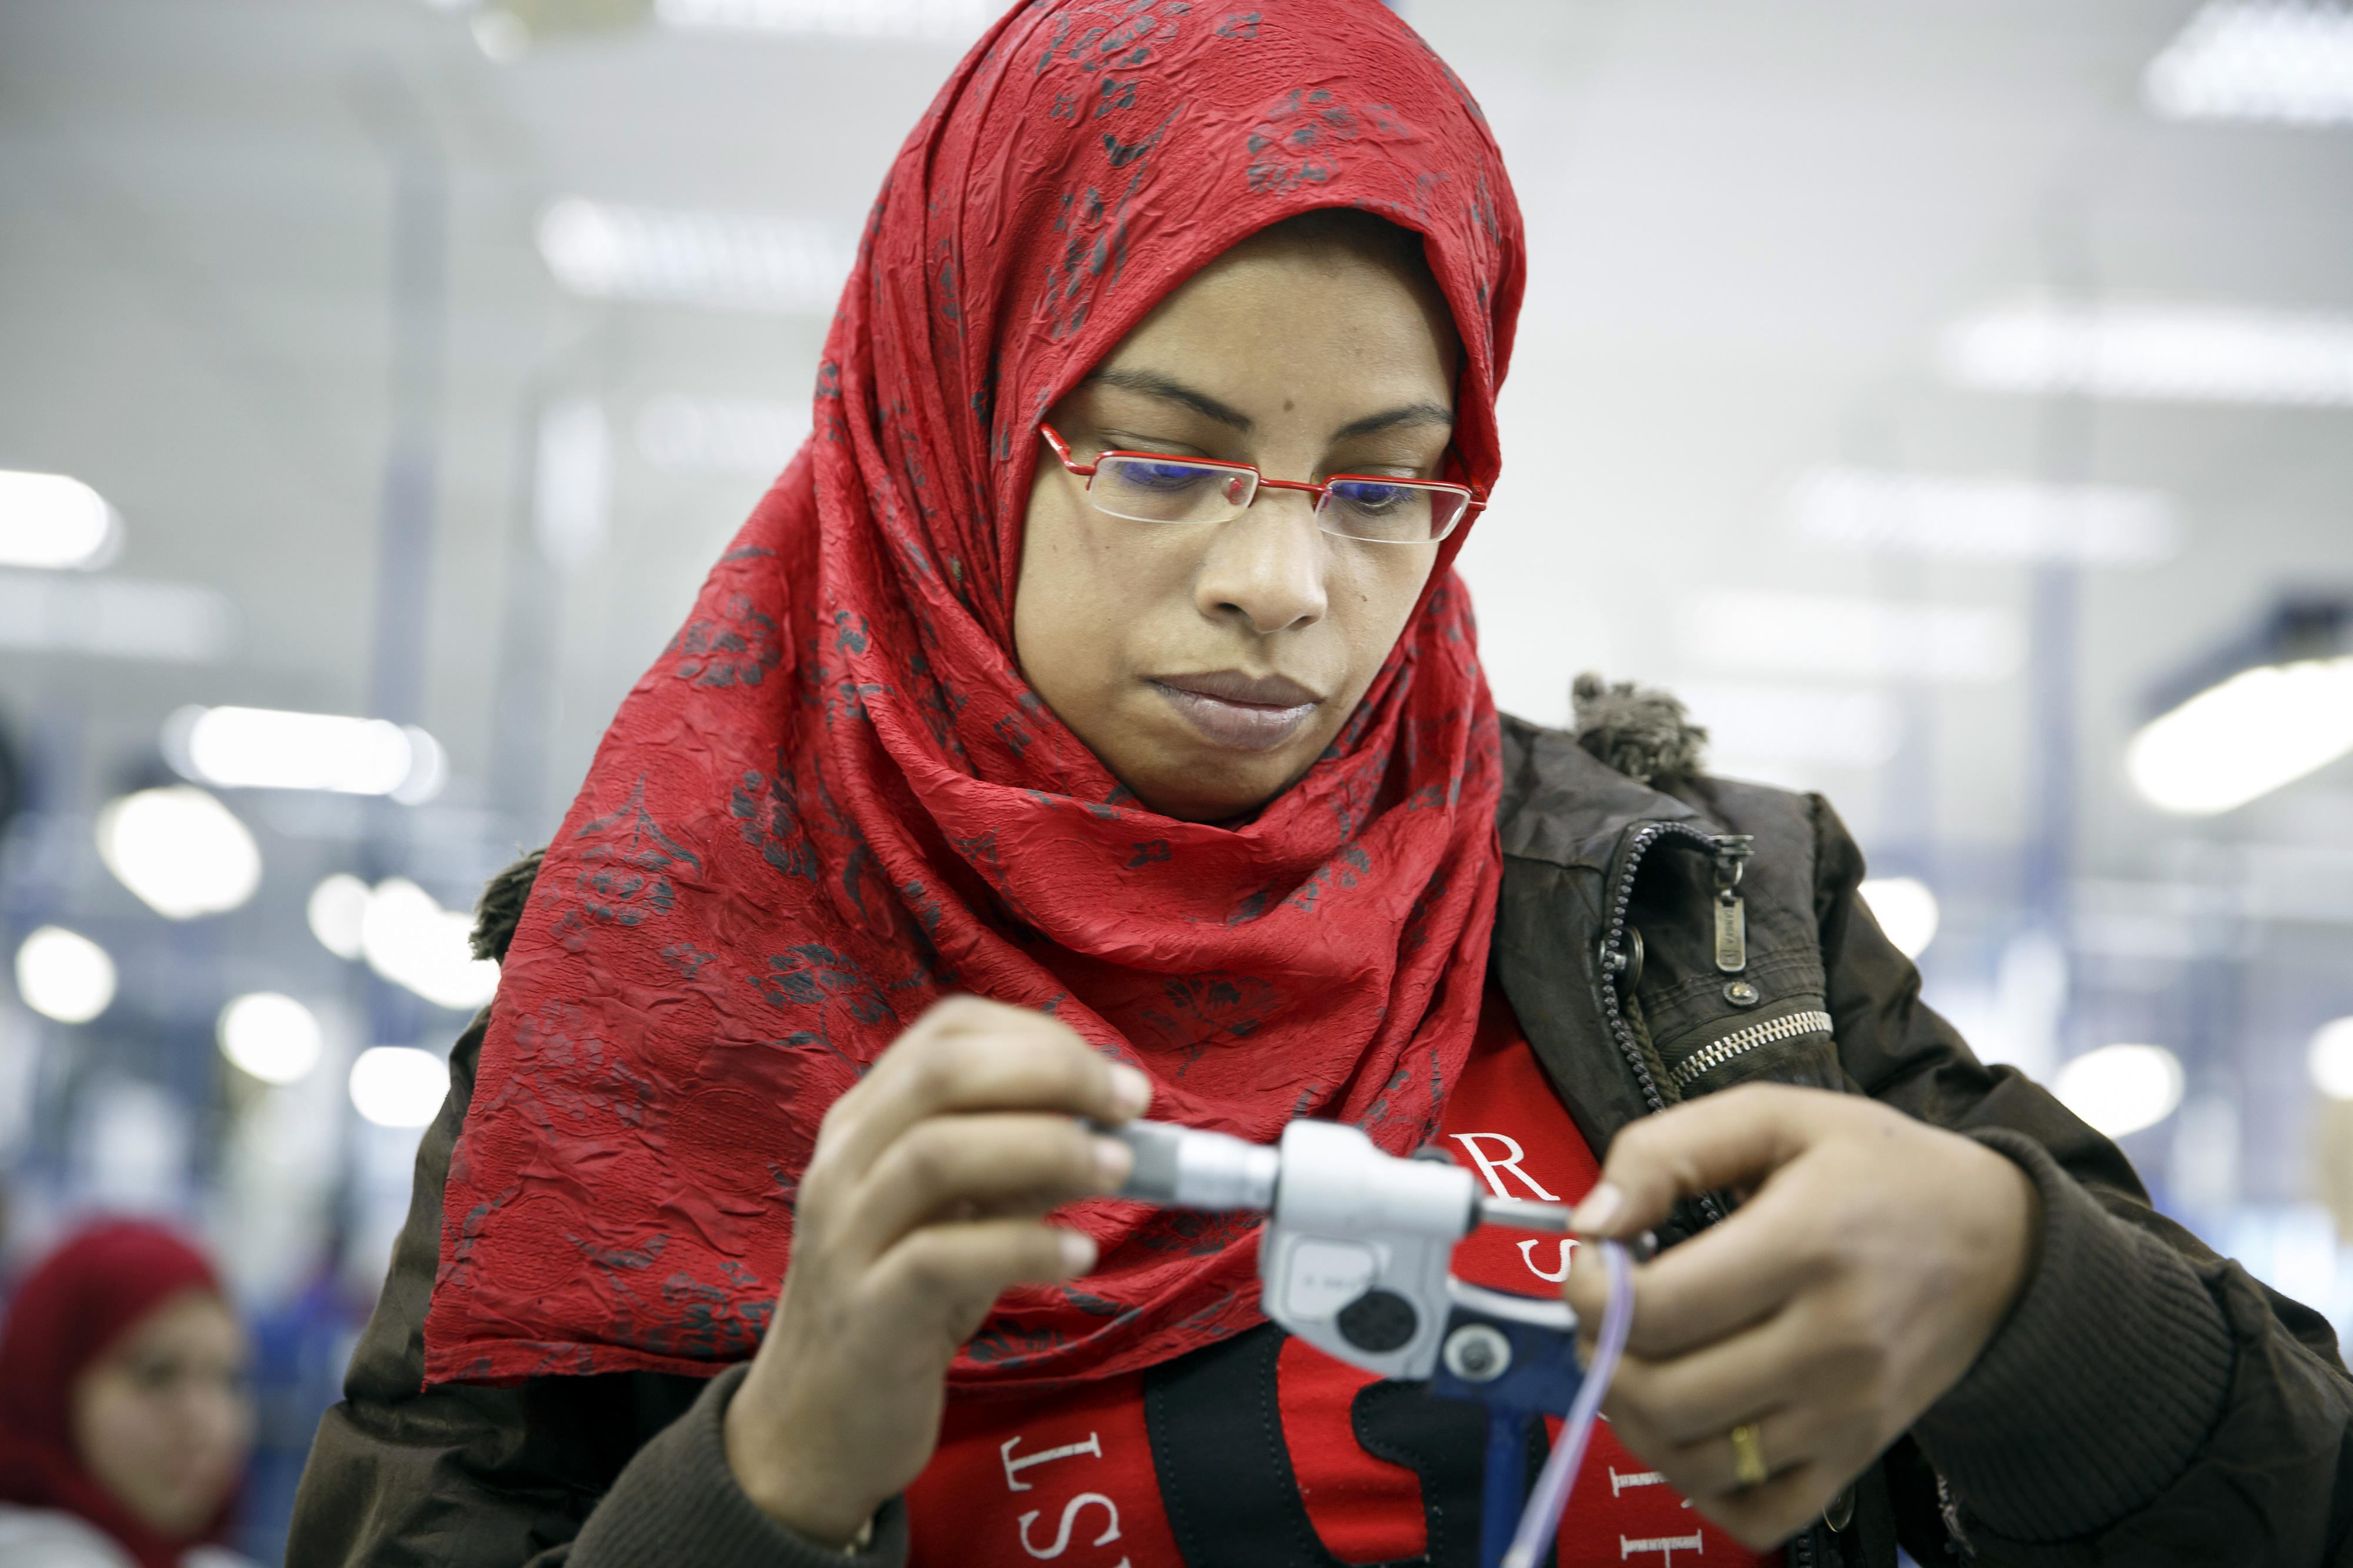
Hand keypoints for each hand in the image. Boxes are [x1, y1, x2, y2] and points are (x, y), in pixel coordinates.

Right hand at [722, 996, 1149, 1545]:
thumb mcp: (960, 1216)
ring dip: (1045, 1147)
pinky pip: (941, 1257)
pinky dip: (1023, 1244)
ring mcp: (846, 1237)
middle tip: (1130, 1107)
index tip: (1111, 1076)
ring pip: (936, 1152)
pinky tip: (1076, 1254)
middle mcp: (843, 1163)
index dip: (1038, 1037)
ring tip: (1118, 1171)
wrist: (812, 1426)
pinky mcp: (867, 1314)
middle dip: (1050, 1073)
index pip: (945, 1032)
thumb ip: (1017, 1165)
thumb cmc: (901, 1304)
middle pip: (940, 1072)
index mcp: (864, 1122)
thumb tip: (1110, 1125)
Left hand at [1562, 1083, 2035, 1549]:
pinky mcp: (1857, 1457)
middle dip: (1600, 1355)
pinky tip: (1691, 1422)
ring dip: (1634, 1421)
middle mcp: (1832, 1345)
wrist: (2001, 1244)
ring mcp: (1847, 1414)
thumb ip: (1664, 1152)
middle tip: (1605, 1315)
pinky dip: (1700, 1485)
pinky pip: (1755, 1516)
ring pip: (1694, 1465)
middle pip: (1664, 1397)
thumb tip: (1589, 1224)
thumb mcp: (1774, 1117)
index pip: (1656, 1309)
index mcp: (1806, 1246)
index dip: (1590, 1290)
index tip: (1596, 1261)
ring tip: (1639, 1361)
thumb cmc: (1879, 1171)